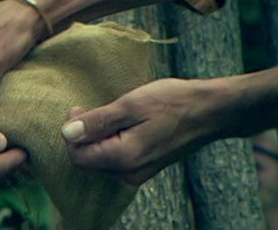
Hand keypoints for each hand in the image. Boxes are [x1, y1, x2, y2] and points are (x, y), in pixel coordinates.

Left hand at [60, 78, 219, 184]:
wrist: (210, 112)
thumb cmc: (172, 103)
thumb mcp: (130, 105)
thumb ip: (97, 122)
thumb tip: (67, 133)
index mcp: (124, 158)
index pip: (78, 157)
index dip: (71, 132)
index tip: (79, 108)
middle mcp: (130, 174)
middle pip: (88, 161)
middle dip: (84, 136)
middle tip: (92, 108)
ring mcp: (140, 173)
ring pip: (102, 161)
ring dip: (98, 138)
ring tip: (112, 114)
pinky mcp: (147, 167)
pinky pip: (117, 159)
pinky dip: (112, 142)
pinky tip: (124, 123)